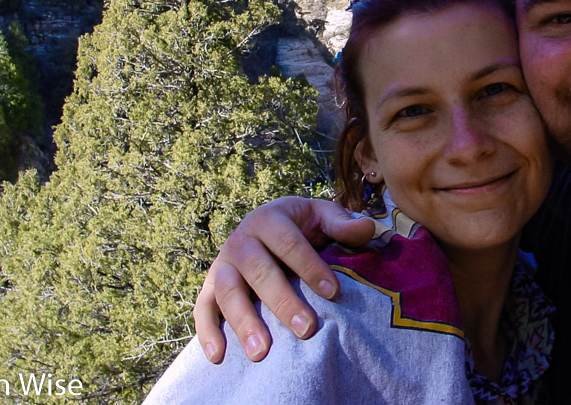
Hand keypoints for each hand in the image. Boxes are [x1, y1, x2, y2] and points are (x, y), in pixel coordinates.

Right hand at [194, 196, 374, 362]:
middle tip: (306, 330)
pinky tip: (219, 355)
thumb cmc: (301, 226)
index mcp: (269, 219)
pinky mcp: (209, 287)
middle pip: (257, 270)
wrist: (265, 228)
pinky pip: (202, 308)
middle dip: (282, 301)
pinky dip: (207, 330)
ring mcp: (222, 264)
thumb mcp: (321, 216)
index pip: (288, 242)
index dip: (310, 266)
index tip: (333, 292)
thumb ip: (342, 224)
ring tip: (262, 352)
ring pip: (227, 291)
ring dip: (243, 321)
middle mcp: (241, 239)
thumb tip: (368, 229)